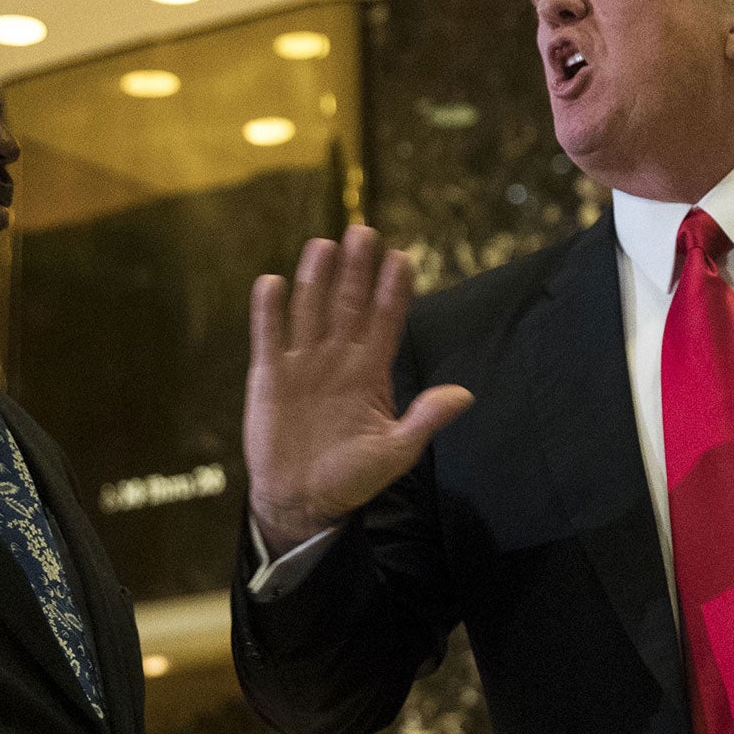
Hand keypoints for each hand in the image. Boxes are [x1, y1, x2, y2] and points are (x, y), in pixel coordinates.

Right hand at [244, 225, 473, 552]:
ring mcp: (302, 363)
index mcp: (371, 372)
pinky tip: (272, 283)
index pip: (385, 321)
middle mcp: (338, 358)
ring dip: (317, 278)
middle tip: (365, 232)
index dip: (393, 291)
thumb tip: (464, 394)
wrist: (302, 501)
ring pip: (311, 310)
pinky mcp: (269, 375)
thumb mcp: (396, 451)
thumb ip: (425, 419)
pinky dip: (269, 311)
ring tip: (324, 245)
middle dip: (357, 270)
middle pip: (349, 305)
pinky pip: (268, 336)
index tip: (403, 258)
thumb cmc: (352, 477)